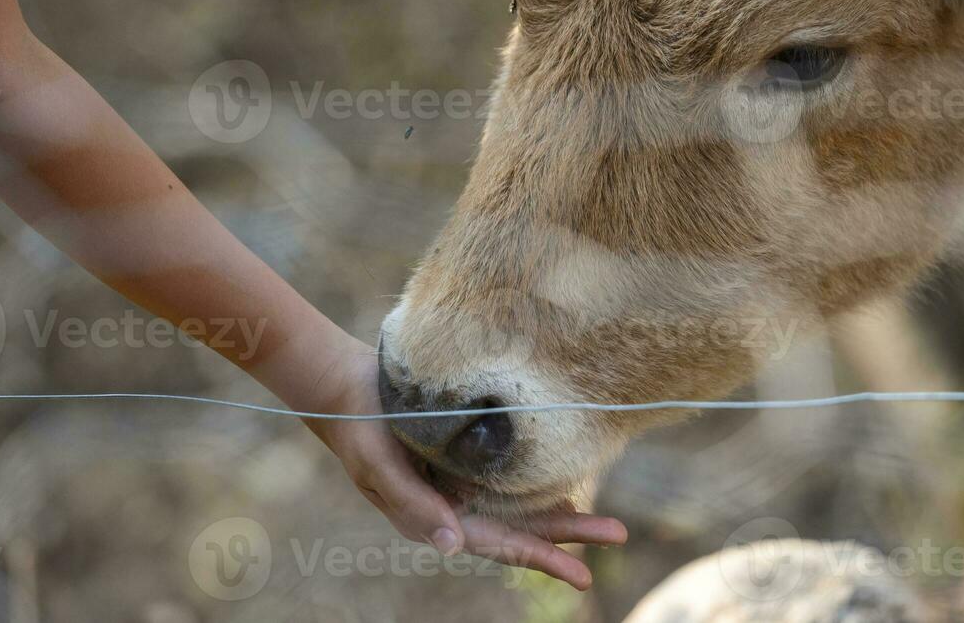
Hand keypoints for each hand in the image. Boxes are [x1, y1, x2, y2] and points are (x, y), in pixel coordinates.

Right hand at [293, 333, 626, 589]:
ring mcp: (463, 477)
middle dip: (569, 534)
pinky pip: (511, 471)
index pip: (500, 544)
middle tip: (618, 534)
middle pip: (522, 526)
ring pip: (522, 502)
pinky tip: (569, 476)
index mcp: (438, 518)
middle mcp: (456, 503)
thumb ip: (415, 506)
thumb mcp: (378, 469)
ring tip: (604, 520)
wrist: (345, 386)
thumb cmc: (359, 430)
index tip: (584, 576)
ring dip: (562, 509)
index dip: (543, 557)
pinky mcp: (466, 449)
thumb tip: (454, 546)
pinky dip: (541, 478)